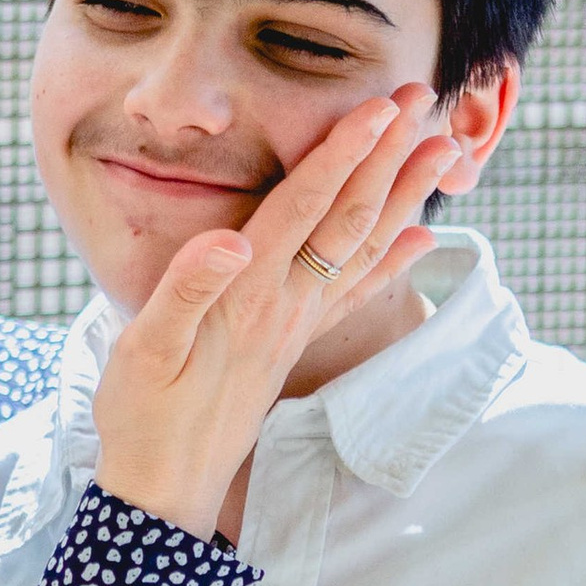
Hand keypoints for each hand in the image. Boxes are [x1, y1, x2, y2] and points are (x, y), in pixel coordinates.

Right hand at [92, 88, 465, 537]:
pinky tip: (424, 238)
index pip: (304, 208)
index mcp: (248, 294)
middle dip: (387, 155)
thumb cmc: (142, 415)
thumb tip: (231, 236)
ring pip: (363, 249)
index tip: (381, 107)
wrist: (166, 486)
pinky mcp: (293, 346)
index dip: (342, 153)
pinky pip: (355, 294)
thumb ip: (187, 288)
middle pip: (348, 219)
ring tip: (444, 152)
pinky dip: (394, 262)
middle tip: (425, 99)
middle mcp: (284, 306)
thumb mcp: (145, 349)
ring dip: (404, 196)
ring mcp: (295, 326)